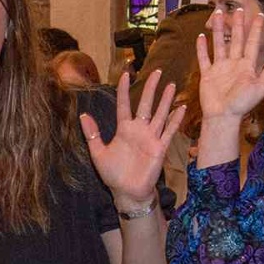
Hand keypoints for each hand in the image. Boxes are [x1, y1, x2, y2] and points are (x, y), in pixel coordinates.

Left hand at [83, 70, 181, 210]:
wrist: (127, 192)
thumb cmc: (113, 174)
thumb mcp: (98, 153)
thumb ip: (92, 134)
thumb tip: (83, 114)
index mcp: (123, 129)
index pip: (124, 104)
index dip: (124, 90)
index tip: (125, 74)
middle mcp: (139, 130)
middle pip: (146, 104)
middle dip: (151, 88)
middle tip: (157, 71)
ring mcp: (151, 138)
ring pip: (160, 114)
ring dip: (166, 100)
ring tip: (171, 85)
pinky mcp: (160, 147)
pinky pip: (169, 131)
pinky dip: (175, 120)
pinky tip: (180, 108)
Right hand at [195, 8, 263, 124]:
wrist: (223, 116)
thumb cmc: (242, 104)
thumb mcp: (260, 87)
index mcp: (247, 66)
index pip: (252, 43)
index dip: (256, 29)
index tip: (260, 16)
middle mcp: (233, 64)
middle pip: (235, 39)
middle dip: (237, 24)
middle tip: (238, 8)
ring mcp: (220, 68)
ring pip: (219, 44)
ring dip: (218, 30)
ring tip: (217, 14)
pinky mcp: (207, 75)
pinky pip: (204, 59)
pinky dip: (201, 48)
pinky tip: (200, 37)